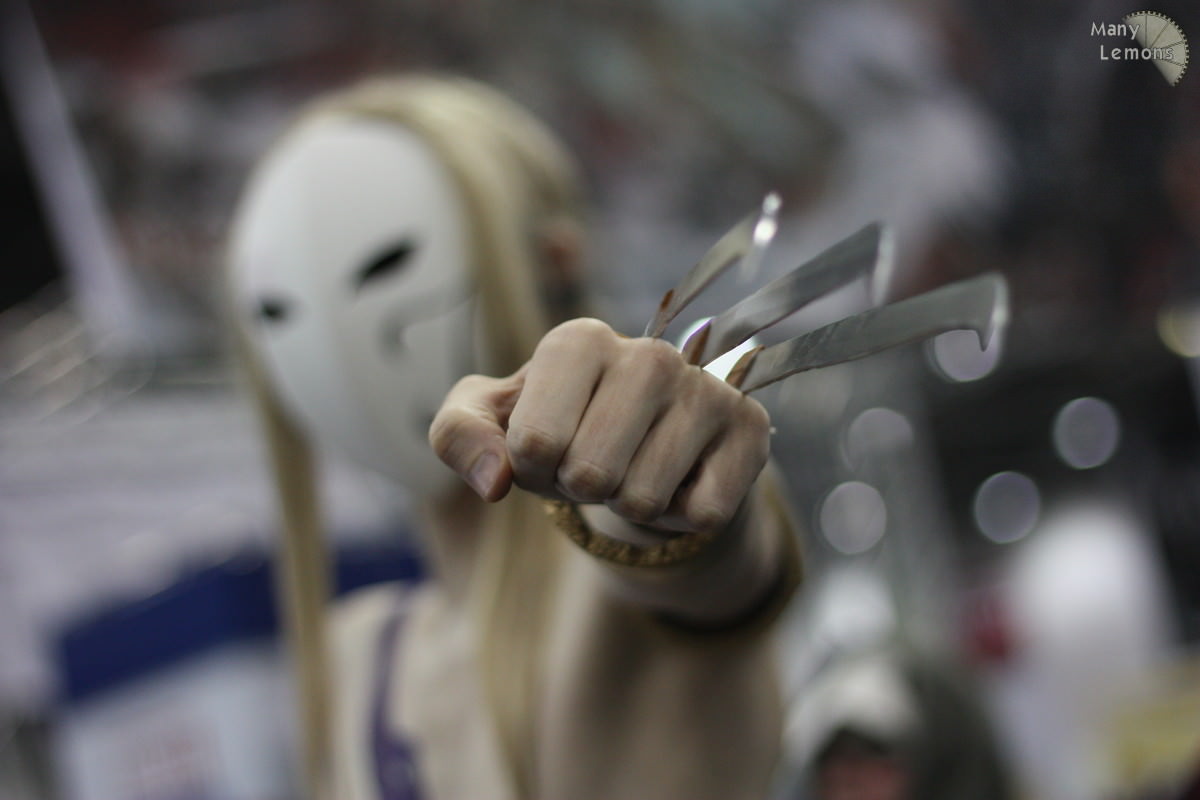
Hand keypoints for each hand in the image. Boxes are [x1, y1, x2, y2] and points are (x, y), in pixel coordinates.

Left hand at [429, 318, 770, 533]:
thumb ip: (459, 437)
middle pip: (591, 476)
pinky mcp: (750, 427)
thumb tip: (494, 482)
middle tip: (594, 463)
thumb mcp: (489, 424)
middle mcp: (648, 353)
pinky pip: (702, 514)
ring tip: (634, 467)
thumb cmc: (556, 425)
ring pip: (645, 500)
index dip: (531, 471)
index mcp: (576, 341)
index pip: (533, 446)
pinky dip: (680, 517)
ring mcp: (705, 388)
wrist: (643, 436)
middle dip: (581, 489)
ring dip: (629, 505)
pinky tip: (679, 477)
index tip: (545, 451)